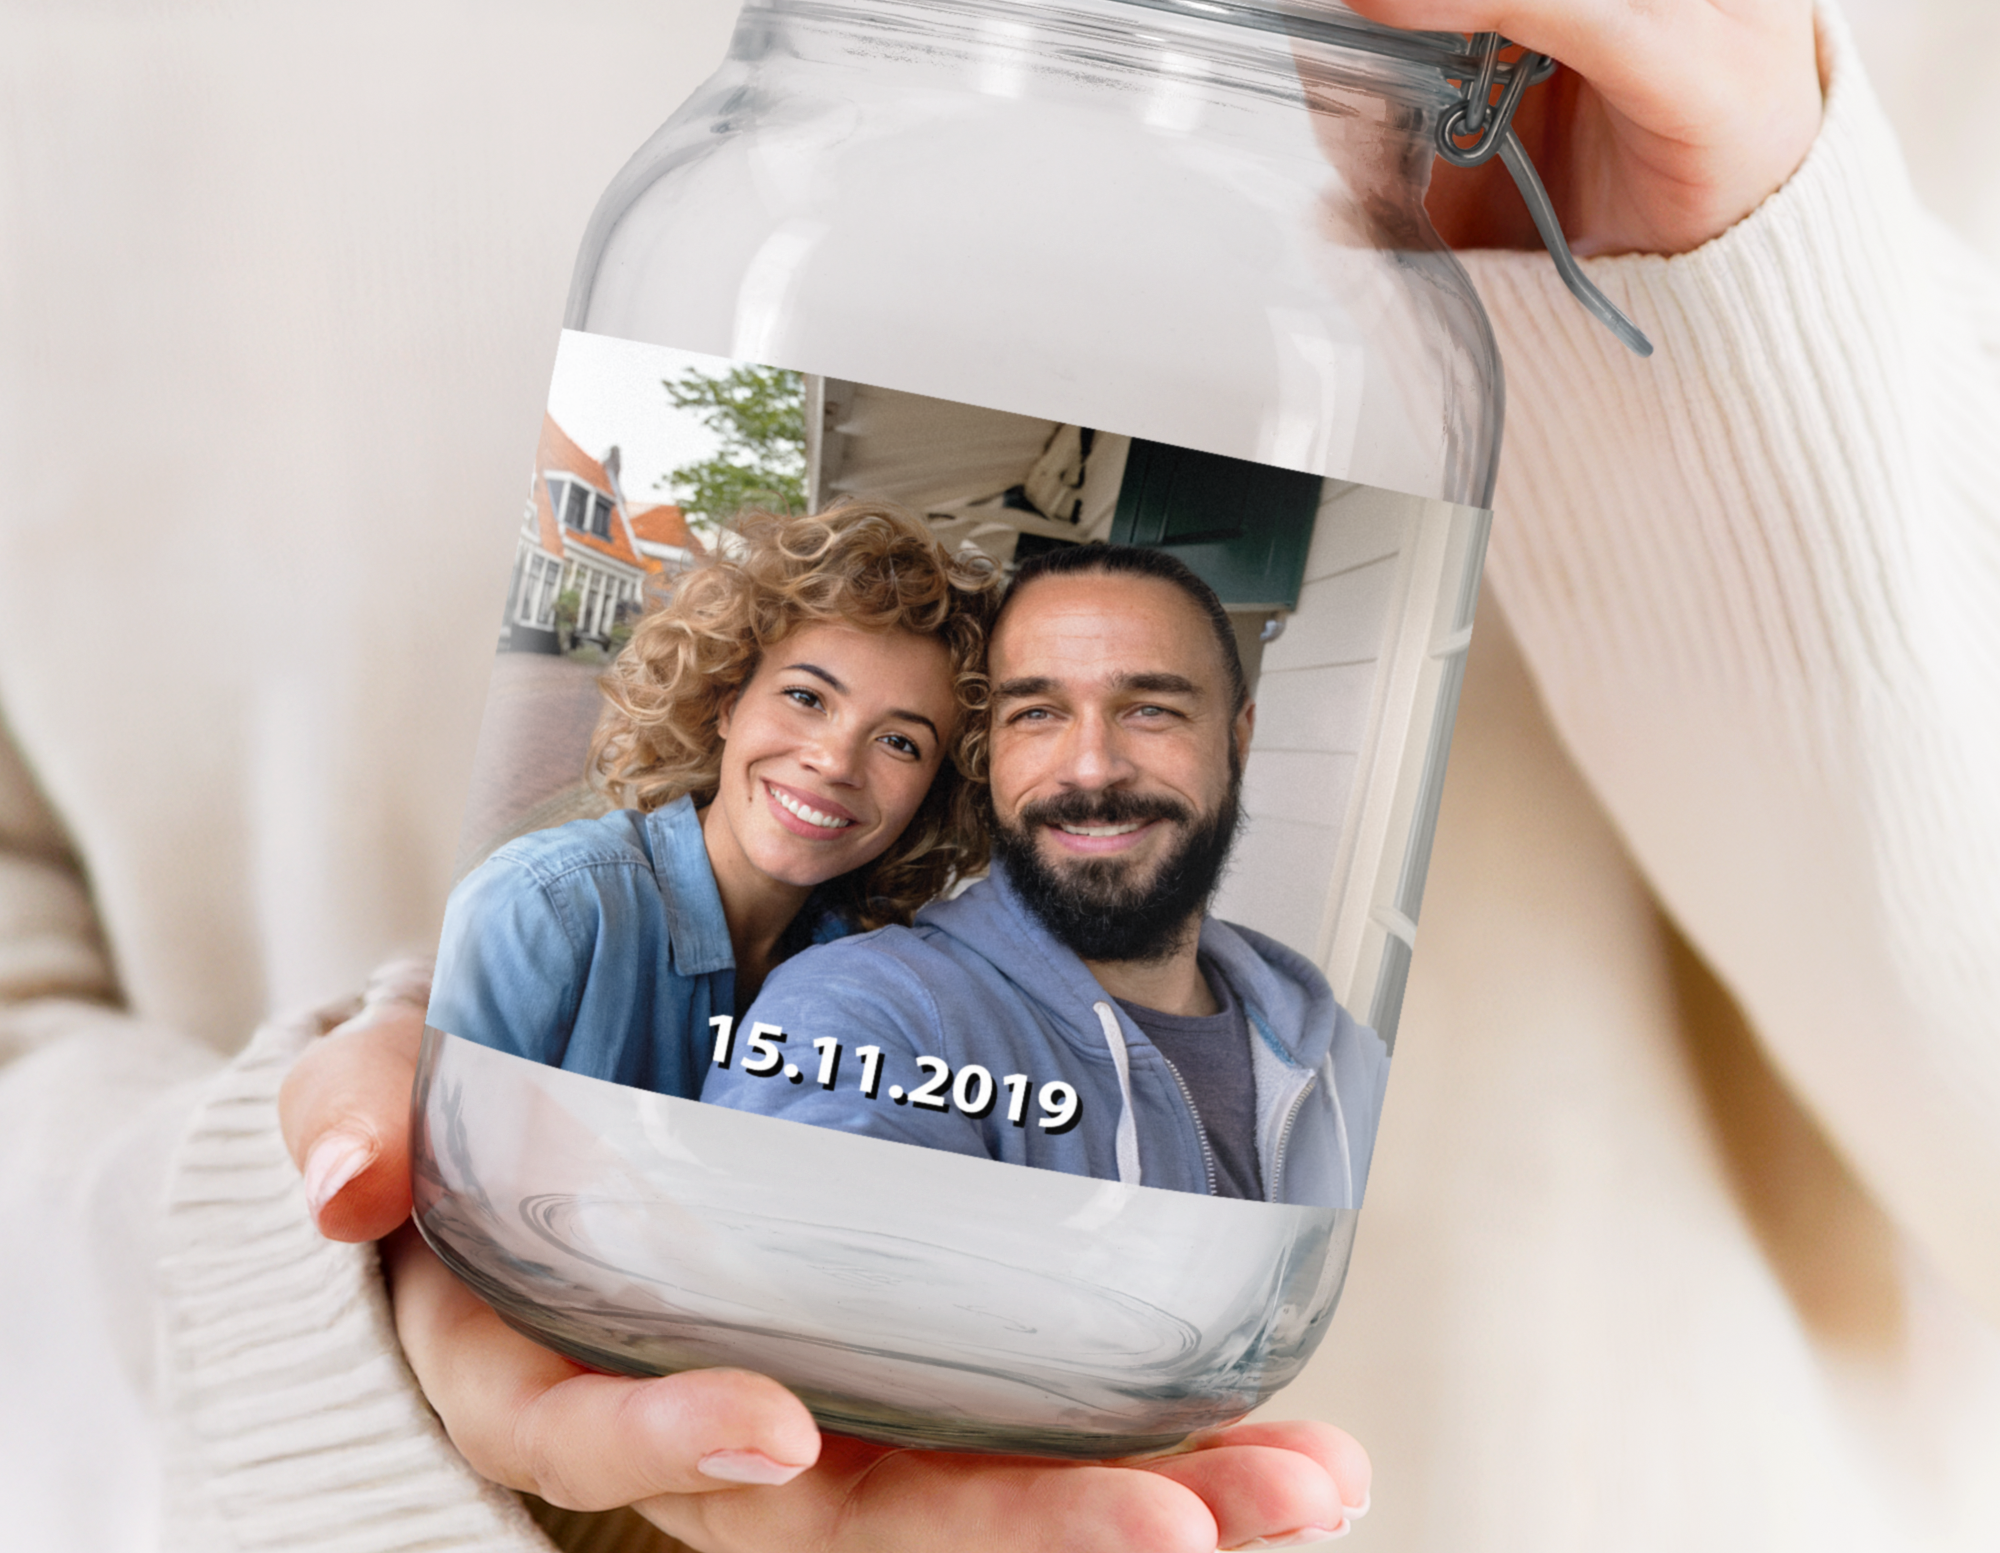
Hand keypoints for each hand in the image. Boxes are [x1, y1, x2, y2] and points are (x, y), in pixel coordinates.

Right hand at [282, 982, 1371, 1548]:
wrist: (533, 1096)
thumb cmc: (460, 1093)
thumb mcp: (386, 1076)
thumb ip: (356, 1106)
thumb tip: (351, 1173)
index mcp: (551, 1362)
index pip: (598, 1438)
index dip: (674, 1446)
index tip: (783, 1432)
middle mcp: (694, 1415)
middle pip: (839, 1518)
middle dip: (1015, 1532)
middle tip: (1196, 1522)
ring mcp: (808, 1397)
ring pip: (955, 1494)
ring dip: (1134, 1502)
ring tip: (1301, 1488)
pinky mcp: (888, 1360)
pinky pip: (1002, 1428)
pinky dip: (1135, 1441)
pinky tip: (1265, 1440)